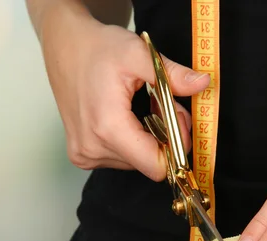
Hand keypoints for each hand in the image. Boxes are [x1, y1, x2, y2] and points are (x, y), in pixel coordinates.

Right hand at [40, 5, 208, 179]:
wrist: (65, 47)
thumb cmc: (97, 49)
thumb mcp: (139, 53)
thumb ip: (172, 74)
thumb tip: (202, 83)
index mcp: (108, 128)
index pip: (156, 166)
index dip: (175, 147)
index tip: (178, 122)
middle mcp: (93, 148)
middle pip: (148, 163)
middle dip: (162, 137)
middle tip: (160, 105)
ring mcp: (85, 155)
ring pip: (136, 162)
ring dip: (146, 138)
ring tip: (140, 109)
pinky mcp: (82, 156)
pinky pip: (120, 159)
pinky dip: (131, 141)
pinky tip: (125, 118)